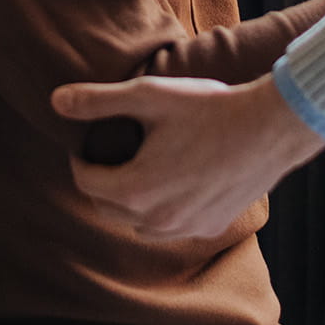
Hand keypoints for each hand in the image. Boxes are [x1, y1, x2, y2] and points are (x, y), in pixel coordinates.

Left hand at [51, 74, 324, 240]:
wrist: (270, 126)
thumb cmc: (208, 107)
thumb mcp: (149, 96)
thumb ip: (99, 101)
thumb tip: (55, 101)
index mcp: (135, 190)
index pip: (87, 183)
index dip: (81, 160)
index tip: (88, 143)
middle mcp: (157, 221)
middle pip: (109, 208)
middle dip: (103, 182)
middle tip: (110, 154)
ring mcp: (187, 228)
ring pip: (140, 222)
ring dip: (132, 200)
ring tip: (140, 166)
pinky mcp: (211, 227)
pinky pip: (173, 225)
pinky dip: (164, 209)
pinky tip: (174, 179)